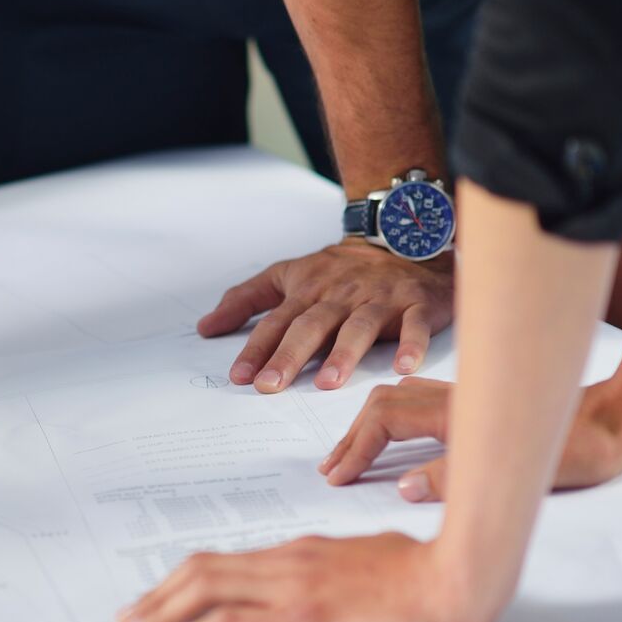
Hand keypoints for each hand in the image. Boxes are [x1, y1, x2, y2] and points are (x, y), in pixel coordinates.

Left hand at [118, 532, 493, 621]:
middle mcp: (285, 563)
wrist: (454, 579)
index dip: (185, 580)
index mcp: (301, 551)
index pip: (226, 562)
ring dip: (160, 614)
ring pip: (202, 592)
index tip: (161, 597)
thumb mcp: (370, 559)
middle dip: (158, 595)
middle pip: (201, 571)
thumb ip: (339, 568)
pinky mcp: (298, 619)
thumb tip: (332, 579)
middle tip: (130, 618)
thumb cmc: (425, 571)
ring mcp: (289, 588)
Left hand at [198, 240, 452, 391]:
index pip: (277, 322)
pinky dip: (412, 345)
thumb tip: (205, 328)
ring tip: (327, 383)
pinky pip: (415, 325)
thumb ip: (246, 299)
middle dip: (289, 356)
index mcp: (308, 292)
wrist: (402, 235)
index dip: (257, 349)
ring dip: (343, 355)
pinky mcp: (416, 304)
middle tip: (270, 386)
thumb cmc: (340, 267)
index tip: (239, 376)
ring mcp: (380, 300)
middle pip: (311, 326)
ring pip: (359, 327)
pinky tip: (403, 368)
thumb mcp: (287, 274)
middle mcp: (341, 296)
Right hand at [320, 375, 621, 499]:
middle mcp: (455, 399)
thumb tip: (403, 488)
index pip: (384, 422)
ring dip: (367, 425)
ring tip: (351, 452)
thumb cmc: (581, 448)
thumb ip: (454, 480)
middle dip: (350, 437)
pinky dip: (390, 415)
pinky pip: (416, 398)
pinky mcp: (476, 400)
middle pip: (380, 404)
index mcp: (458, 415)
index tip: (339, 477)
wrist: (620, 419)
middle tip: (332, 469)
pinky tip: (393, 431)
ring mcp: (464, 396)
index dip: (355, 450)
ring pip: (396, 397)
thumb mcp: (520, 475)